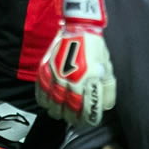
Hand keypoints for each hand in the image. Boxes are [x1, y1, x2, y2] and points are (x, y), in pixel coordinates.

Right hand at [35, 0, 115, 125]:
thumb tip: (103, 106)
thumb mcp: (107, 67)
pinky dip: (43, 99)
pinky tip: (48, 103)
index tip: (90, 122)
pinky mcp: (47, 67)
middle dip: (73, 118)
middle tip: (76, 120)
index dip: (89, 119)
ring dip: (57, 112)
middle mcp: (71, 78)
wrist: (79, 26)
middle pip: (69, 108)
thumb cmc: (95, 48)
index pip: (88, 108)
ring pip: (53, 101)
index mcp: (89, 78)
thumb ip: (107, 89)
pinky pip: (41, 89)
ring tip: (61, 114)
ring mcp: (57, 73)